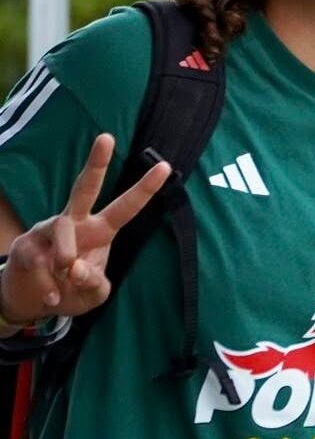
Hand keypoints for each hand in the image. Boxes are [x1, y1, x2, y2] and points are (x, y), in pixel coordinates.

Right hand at [1, 133, 170, 325]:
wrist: (30, 301)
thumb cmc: (70, 290)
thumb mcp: (93, 294)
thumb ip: (95, 284)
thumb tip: (77, 268)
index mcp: (100, 230)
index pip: (126, 207)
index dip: (146, 188)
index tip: (167, 165)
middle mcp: (75, 222)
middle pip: (85, 187)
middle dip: (96, 163)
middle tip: (107, 137)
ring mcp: (47, 230)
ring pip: (60, 227)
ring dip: (66, 254)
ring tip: (67, 274)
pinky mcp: (25, 244)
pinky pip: (38, 259)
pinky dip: (48, 284)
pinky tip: (52, 298)